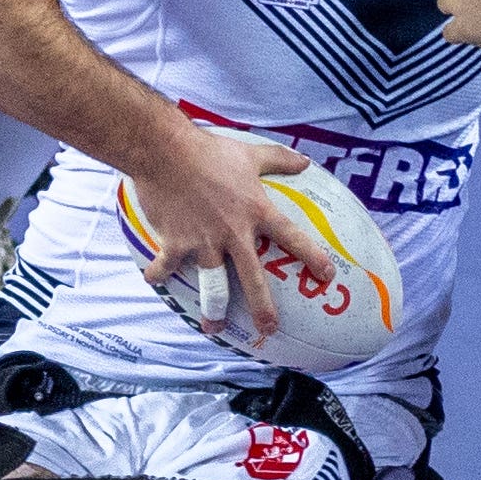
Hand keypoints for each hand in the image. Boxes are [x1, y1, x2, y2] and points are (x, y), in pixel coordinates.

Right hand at [129, 125, 316, 341]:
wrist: (165, 151)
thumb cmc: (209, 150)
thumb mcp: (249, 153)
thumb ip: (279, 159)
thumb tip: (305, 161)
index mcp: (255, 211)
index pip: (291, 237)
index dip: (312, 257)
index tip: (326, 275)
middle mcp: (233, 233)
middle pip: (253, 278)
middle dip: (262, 307)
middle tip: (269, 328)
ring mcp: (203, 241)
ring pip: (212, 285)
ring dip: (213, 310)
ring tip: (213, 328)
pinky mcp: (175, 243)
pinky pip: (167, 266)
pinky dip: (158, 274)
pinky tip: (154, 280)